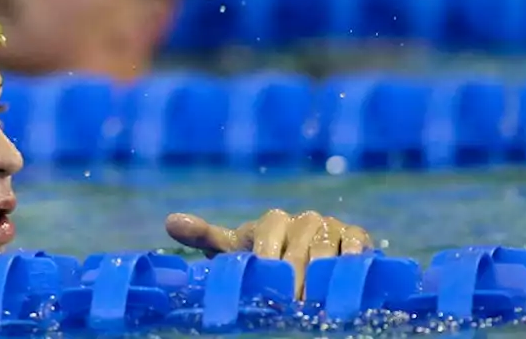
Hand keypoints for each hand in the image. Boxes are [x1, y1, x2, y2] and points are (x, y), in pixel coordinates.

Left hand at [166, 210, 372, 298]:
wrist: (308, 254)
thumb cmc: (263, 254)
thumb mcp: (234, 247)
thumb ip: (205, 236)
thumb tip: (169, 222)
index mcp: (272, 220)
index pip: (268, 240)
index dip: (267, 263)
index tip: (265, 286)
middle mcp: (302, 219)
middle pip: (298, 252)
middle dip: (294, 281)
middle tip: (290, 306)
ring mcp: (330, 227)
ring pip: (326, 253)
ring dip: (322, 279)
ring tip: (314, 304)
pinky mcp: (356, 236)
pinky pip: (356, 247)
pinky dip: (352, 264)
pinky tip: (344, 285)